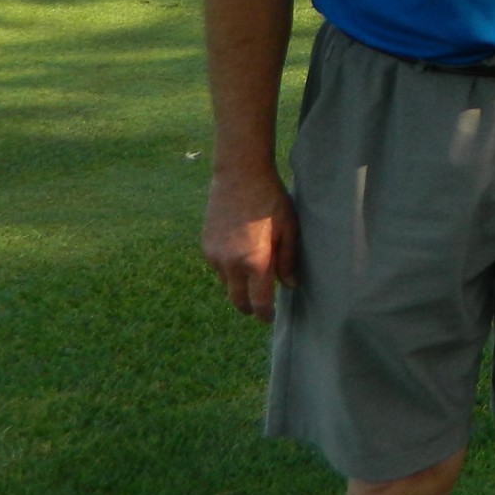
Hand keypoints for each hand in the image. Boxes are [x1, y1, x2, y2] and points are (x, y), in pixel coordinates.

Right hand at [202, 167, 297, 322]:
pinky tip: (240, 256)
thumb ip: (287, 260)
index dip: (264, 314)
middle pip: (237, 300)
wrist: (239, 176)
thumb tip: (289, 285)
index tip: (268, 318)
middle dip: (248, 307)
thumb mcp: (288, 229)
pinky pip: (217, 268)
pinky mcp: (205, 246)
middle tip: (259, 307)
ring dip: (238, 286)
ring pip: (226, 284)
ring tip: (252, 276)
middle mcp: (230, 264)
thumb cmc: (270, 200)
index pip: (258, 302)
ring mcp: (214, 256)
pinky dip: (228, 270)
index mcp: (255, 262)